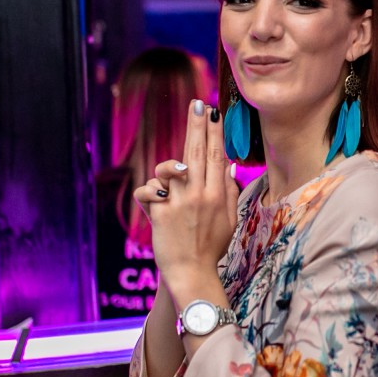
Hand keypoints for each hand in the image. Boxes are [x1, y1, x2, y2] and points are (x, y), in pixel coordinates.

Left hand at [133, 100, 241, 292]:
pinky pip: (148, 191)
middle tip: (197, 104)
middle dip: (197, 125)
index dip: (215, 132)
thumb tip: (227, 164)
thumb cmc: (211, 246)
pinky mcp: (160, 213)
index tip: (213, 112)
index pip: (217, 156)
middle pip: (197, 152)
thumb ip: (229, 190)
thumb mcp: (229, 219)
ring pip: (169, 169)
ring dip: (167, 167)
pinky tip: (155, 203)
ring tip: (174, 176)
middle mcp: (199, 195)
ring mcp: (179, 203)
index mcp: (218, 195)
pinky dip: (148, 193)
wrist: (191, 272)